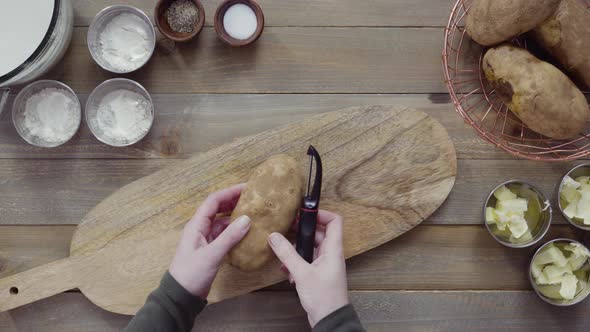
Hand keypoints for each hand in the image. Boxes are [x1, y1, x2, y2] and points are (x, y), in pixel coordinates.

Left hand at [169, 184, 250, 297]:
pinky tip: (247, 232)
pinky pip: (224, 234)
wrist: (182, 296)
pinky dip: (235, 231)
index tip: (247, 188)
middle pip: (218, 208)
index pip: (213, 201)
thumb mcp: (211, 255)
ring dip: (236, 216)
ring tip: (254, 212)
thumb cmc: (192, 273)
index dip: (229, 192)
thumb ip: (229, 237)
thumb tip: (247, 218)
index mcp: (196, 225)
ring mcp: (206, 239)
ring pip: (222, 222)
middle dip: (234, 201)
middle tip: (253, 198)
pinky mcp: (211, 249)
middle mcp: (201, 228)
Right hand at [268, 210, 348, 326]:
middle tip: (285, 228)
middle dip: (301, 231)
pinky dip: (296, 262)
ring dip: (296, 249)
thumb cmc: (323, 297)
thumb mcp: (302, 273)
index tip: (304, 213)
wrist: (329, 320)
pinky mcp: (318, 273)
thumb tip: (274, 236)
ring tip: (282, 251)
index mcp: (333, 249)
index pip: (334, 221)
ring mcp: (324, 264)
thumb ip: (287, 253)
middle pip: (318, 233)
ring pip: (310, 247)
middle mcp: (330, 254)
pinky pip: (306, 260)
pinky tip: (285, 270)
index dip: (321, 213)